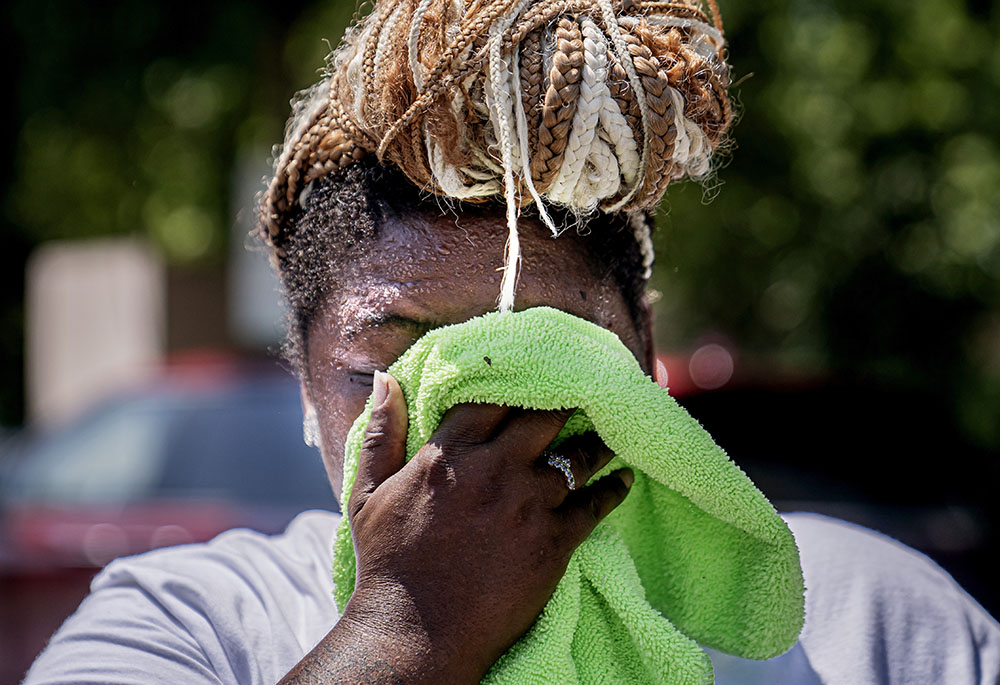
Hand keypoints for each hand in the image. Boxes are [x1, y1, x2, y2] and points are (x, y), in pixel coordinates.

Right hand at [310, 370, 632, 683]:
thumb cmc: (388, 563)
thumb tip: (384, 378)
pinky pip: (595, 505)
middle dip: (563, 404)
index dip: (517, 382)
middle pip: (544, 417)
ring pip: (576, 457)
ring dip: (594, 444)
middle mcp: (494, 470)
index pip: (492, 398)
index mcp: (449, 453)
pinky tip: (623, 479)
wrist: (414, 634)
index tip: (534, 377)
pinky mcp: (554, 542)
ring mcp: (527, 505)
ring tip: (608, 435)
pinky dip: (613, 489)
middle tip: (581, 396)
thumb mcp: (368, 493)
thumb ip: (382, 432)